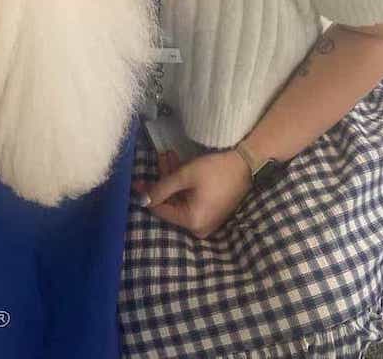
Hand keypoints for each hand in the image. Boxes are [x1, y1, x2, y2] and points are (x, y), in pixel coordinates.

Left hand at [132, 148, 252, 237]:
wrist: (246, 165)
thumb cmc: (215, 171)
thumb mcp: (185, 176)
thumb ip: (161, 188)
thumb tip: (142, 200)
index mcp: (191, 222)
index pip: (161, 210)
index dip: (147, 193)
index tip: (136, 180)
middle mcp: (198, 227)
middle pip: (171, 203)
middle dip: (163, 179)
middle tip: (157, 160)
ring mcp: (206, 220)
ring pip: (180, 197)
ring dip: (172, 177)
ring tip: (167, 155)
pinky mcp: (211, 211)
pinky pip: (191, 198)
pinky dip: (184, 183)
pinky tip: (177, 163)